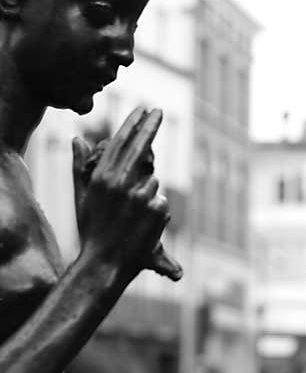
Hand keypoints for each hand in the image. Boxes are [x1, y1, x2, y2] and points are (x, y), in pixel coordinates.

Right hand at [72, 107, 182, 281]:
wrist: (105, 264)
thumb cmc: (92, 229)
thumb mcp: (82, 197)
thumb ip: (80, 167)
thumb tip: (77, 138)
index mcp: (101, 178)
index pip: (120, 142)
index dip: (132, 124)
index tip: (143, 109)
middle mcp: (121, 183)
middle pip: (141, 147)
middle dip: (150, 126)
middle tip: (159, 110)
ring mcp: (141, 195)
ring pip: (152, 182)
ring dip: (145, 194)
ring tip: (131, 218)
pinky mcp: (158, 208)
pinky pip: (161, 200)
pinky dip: (155, 210)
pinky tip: (142, 226)